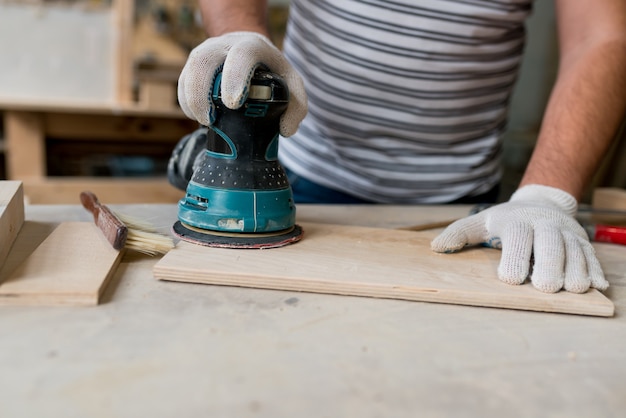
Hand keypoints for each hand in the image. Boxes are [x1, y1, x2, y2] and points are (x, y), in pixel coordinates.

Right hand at [177, 31, 306, 136]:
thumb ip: (297, 107)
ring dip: (190, 100)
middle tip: (210, 120)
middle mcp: (225, 45)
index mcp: (252, 47)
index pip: (241, 55)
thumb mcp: (291, 83)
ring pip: (189, 71)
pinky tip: (196, 116)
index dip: (234, 78)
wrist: (248, 48)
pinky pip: (183, 81)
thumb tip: (286, 130)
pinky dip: (186, 101)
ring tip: (204, 121)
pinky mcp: (194, 64)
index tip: (233, 104)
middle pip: (203, 61)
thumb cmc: (271, 68)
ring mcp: (206, 53)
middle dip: (201, 93)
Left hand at [431, 185, 608, 292]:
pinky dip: (595, 271)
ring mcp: (566, 234)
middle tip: (546, 288)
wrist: (541, 203)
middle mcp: (545, 226)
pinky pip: (592, 257)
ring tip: (573, 289)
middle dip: (550, 266)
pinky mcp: (582, 243)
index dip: (515, 257)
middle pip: (552, 244)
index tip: (510, 279)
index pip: (518, 237)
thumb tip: (436, 247)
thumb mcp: (481, 223)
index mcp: (517, 221)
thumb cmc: (506, 220)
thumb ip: (459, 234)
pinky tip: (596, 286)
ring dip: (576, 270)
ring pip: (576, 251)